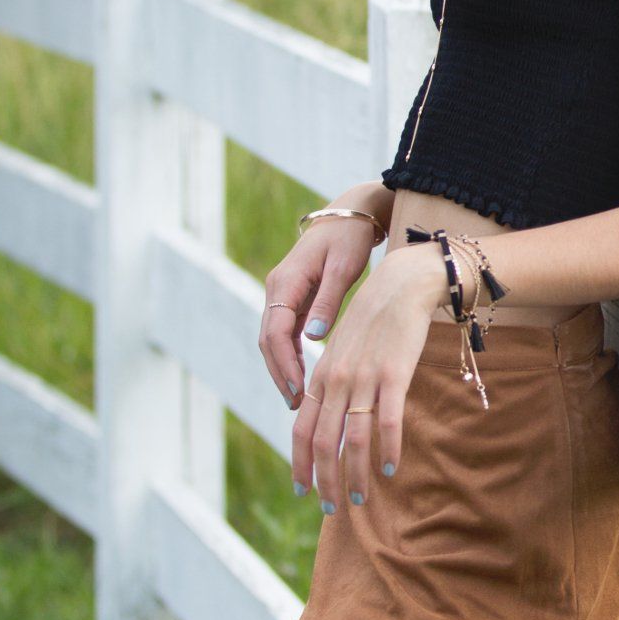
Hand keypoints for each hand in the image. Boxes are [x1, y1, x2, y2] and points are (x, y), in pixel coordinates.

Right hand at [258, 191, 389, 407]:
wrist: (348, 214)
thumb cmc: (349, 239)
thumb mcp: (343, 268)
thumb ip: (328, 302)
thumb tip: (313, 338)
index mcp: (286, 282)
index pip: (276, 332)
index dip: (285, 364)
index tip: (299, 390)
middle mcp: (277, 289)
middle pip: (269, 341)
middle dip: (280, 374)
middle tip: (296, 404)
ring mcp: (282, 294)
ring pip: (274, 339)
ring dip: (283, 369)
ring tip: (298, 399)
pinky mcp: (292, 298)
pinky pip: (285, 333)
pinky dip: (291, 356)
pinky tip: (303, 377)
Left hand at [291, 242, 443, 502]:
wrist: (401, 285)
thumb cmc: (373, 320)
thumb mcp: (342, 350)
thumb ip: (331, 382)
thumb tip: (322, 413)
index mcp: (322, 376)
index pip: (301, 429)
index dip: (300, 463)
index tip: (302, 490)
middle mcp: (337, 380)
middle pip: (323, 442)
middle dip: (325, 481)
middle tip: (331, 509)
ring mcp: (364, 378)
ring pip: (354, 438)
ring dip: (355, 474)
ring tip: (360, 498)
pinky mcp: (394, 375)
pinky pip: (388, 421)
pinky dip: (388, 450)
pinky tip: (390, 469)